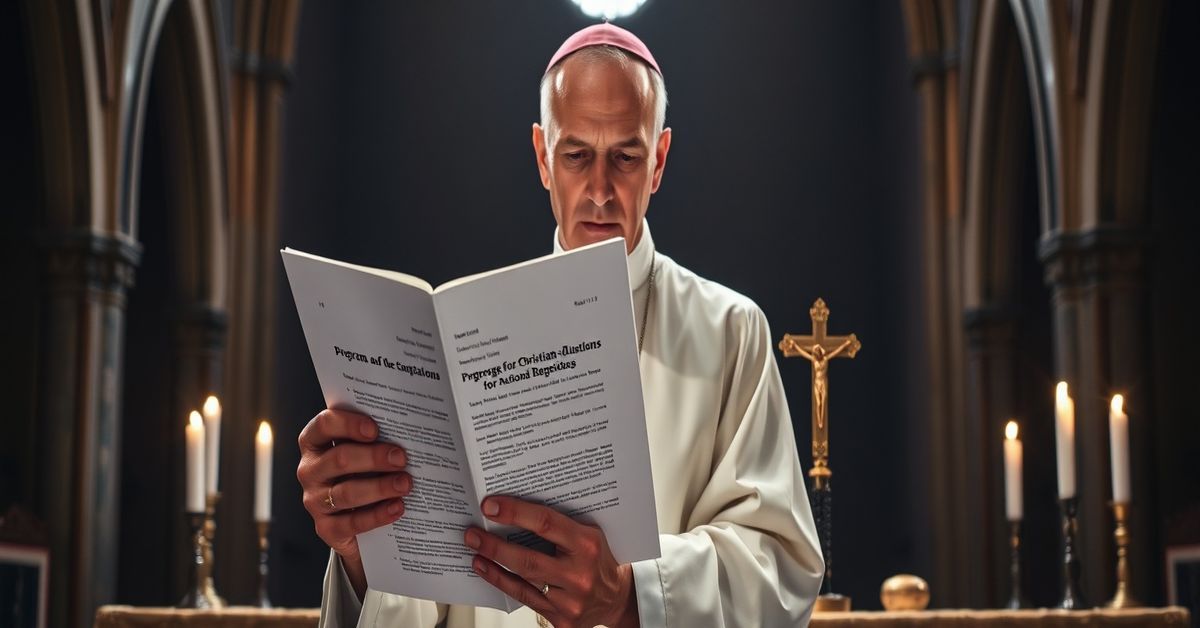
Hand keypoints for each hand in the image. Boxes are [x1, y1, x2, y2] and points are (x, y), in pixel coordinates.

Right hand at [297, 408, 411, 598]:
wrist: (360, 515)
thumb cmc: (366, 471)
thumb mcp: (366, 450)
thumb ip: (377, 438)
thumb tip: (408, 432)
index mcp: (316, 442)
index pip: (324, 424)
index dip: (348, 425)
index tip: (375, 429)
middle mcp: (310, 470)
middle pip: (339, 459)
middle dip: (373, 458)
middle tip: (401, 459)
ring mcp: (315, 500)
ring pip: (346, 493)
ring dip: (379, 487)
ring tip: (405, 484)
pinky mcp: (326, 527)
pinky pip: (351, 522)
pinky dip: (377, 515)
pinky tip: (397, 507)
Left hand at [465, 496, 638, 627]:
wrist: (616, 597)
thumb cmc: (598, 558)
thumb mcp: (588, 533)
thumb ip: (559, 524)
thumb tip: (515, 506)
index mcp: (588, 544)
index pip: (546, 523)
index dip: (515, 513)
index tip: (491, 506)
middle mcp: (580, 574)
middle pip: (528, 559)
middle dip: (495, 545)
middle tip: (472, 533)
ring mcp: (571, 601)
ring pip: (523, 581)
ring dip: (493, 564)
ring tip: (474, 550)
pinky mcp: (562, 620)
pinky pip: (525, 599)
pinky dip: (502, 582)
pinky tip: (487, 569)